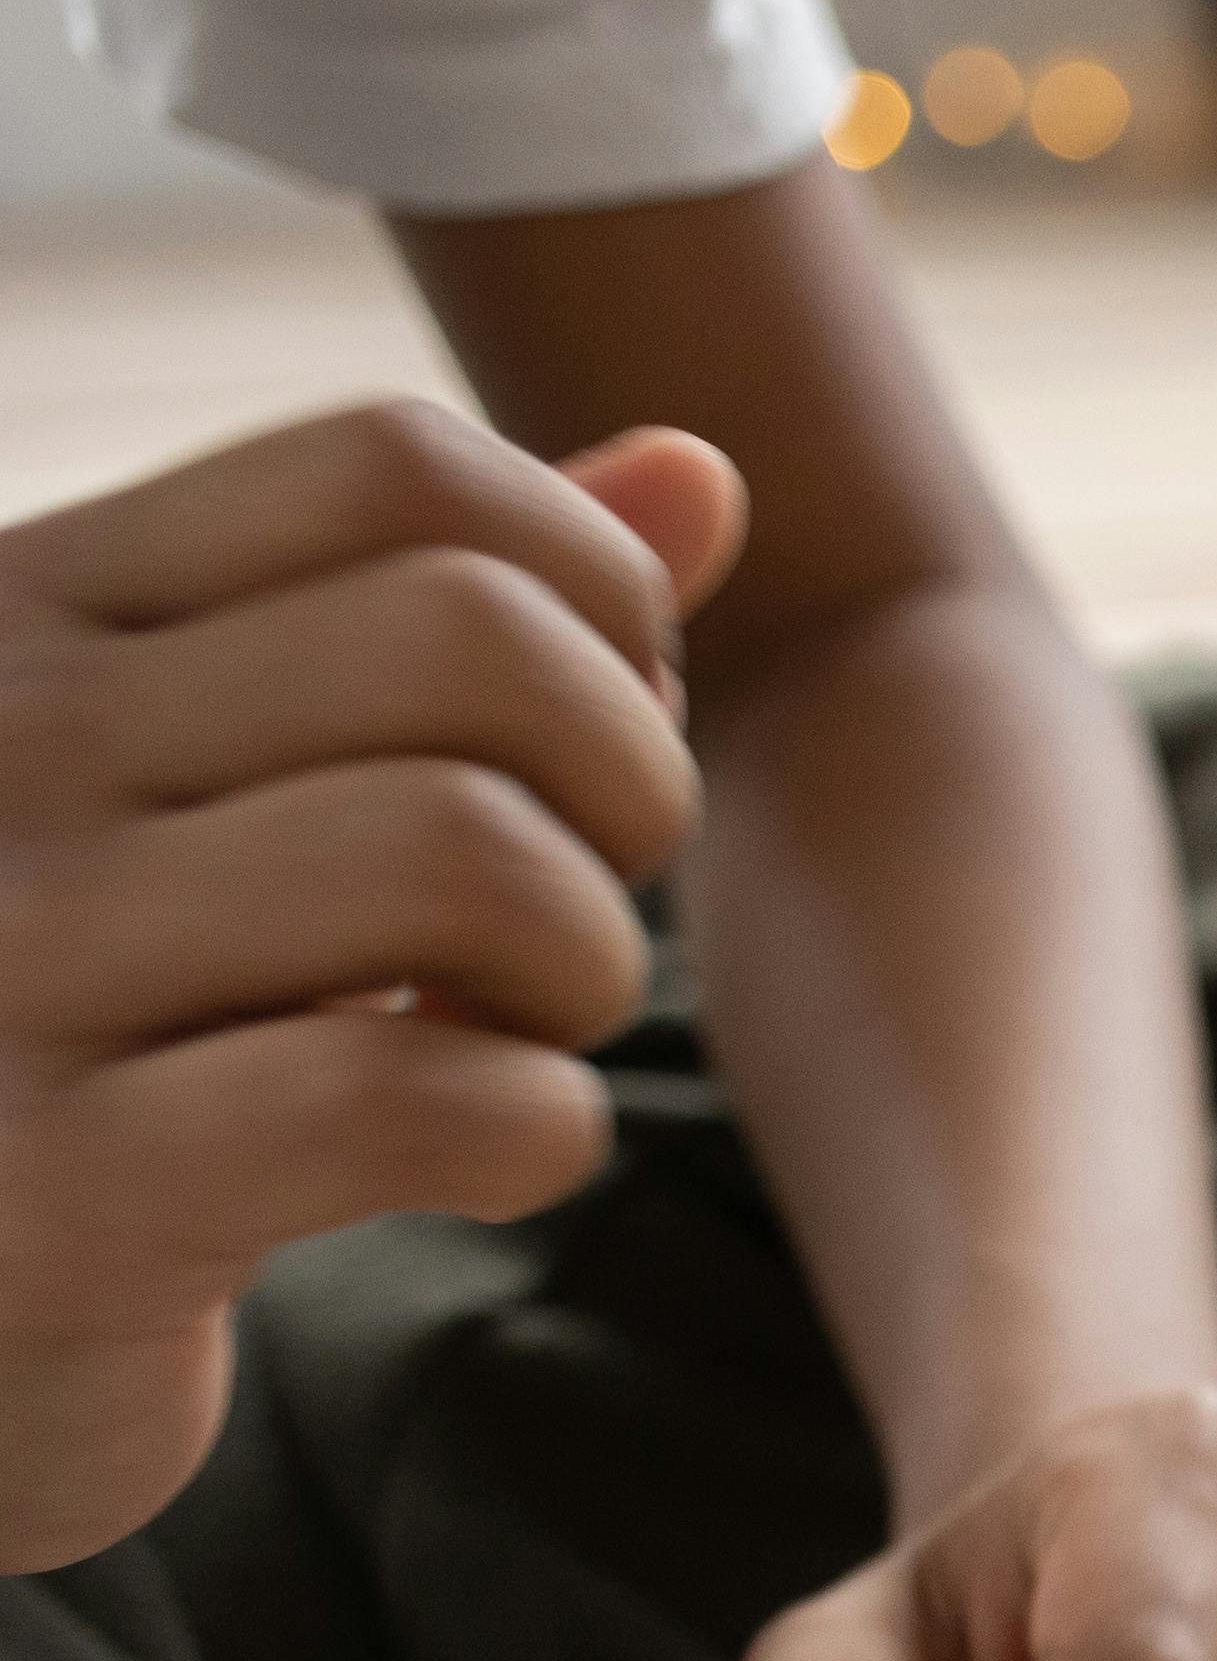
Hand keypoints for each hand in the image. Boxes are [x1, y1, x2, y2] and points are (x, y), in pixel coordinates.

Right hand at [0, 402, 745, 1573]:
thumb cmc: (110, 1027)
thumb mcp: (237, 787)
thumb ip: (447, 622)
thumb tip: (702, 469)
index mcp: (30, 609)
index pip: (398, 472)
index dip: (590, 598)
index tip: (581, 745)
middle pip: (473, 639)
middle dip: (621, 786)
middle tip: (572, 912)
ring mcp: (7, 958)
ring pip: (464, 850)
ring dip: (582, 966)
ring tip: (518, 1032)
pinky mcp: (56, 1191)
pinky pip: (415, 1099)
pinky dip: (533, 1131)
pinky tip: (484, 1154)